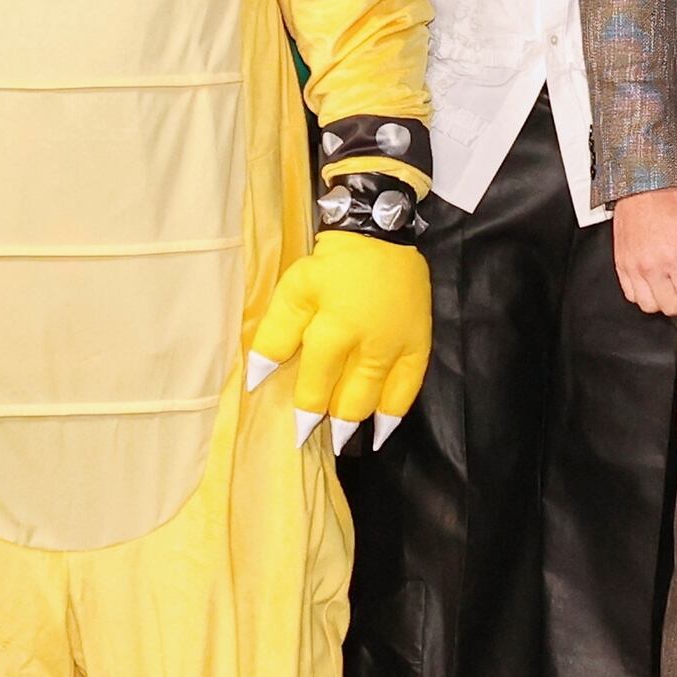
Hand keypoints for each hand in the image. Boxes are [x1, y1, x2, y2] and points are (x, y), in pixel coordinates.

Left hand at [250, 227, 431, 448]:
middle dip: (332, 422)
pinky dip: (394, 413)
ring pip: (377, 401)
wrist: (379, 238)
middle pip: (348, 401)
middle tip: (322, 437)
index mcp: (333, 332)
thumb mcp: (293, 292)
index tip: (297, 432)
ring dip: (359, 422)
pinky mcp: (419, 345)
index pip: (316, 387)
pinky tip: (383, 430)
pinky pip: (408, 390)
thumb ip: (275, 335)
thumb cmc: (330, 265)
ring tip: (347, 438)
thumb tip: (257, 378)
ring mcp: (398, 348)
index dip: (305, 412)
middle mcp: (369, 348)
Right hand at [613, 185, 676, 317]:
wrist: (644, 183)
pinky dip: (645, 297)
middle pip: (672, 307)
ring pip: (650, 306)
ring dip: (666, 305)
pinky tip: (656, 288)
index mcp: (675, 258)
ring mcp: (633, 267)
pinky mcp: (621, 264)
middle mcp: (652, 266)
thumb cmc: (672, 198)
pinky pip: (631, 294)